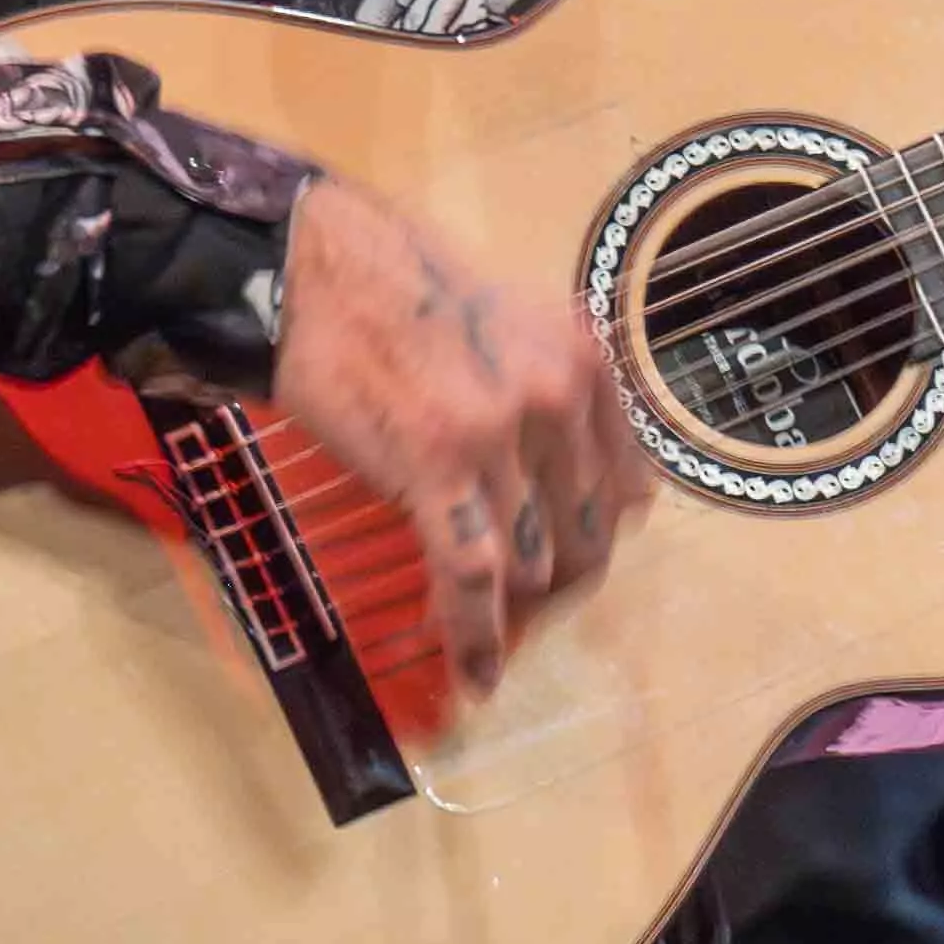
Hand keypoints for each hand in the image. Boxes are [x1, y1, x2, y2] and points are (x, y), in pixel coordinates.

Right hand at [272, 171, 647, 694]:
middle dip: (557, 581)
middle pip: (587, 534)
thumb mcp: (517, 326)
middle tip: (520, 605)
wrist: (315, 267)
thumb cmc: (403, 290)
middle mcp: (561, 399)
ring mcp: (503, 435)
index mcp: (588, 364)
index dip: (597, 536)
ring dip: (512, 606)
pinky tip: (473, 675)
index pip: (627, 488)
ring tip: (484, 627)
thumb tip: (562, 481)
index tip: (570, 560)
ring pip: (533, 563)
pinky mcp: (437, 468)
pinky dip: (475, 635)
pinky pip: (472, 575)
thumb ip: (553, 396)